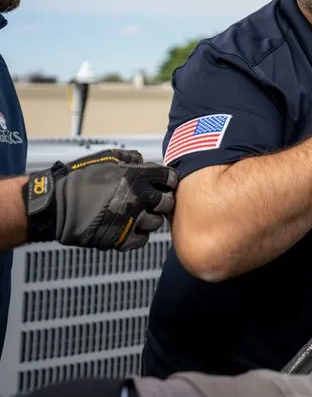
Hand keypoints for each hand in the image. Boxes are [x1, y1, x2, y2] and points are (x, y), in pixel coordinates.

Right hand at [22, 148, 178, 250]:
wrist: (56, 206)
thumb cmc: (79, 179)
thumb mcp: (106, 158)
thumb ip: (129, 158)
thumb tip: (142, 160)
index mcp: (138, 176)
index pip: (169, 178)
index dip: (166, 180)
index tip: (161, 183)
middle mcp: (140, 198)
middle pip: (167, 202)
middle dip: (161, 200)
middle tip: (151, 201)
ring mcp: (132, 219)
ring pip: (156, 222)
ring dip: (149, 218)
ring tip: (136, 215)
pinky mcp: (122, 239)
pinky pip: (142, 239)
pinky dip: (137, 235)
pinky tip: (128, 227)